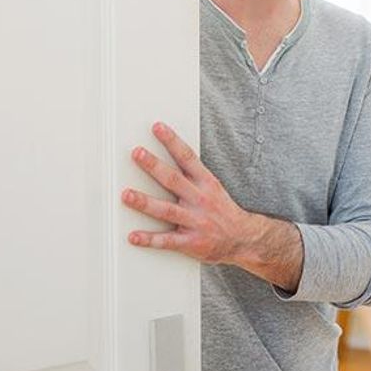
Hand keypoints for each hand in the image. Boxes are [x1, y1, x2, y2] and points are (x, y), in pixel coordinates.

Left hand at [121, 121, 248, 262]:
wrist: (243, 238)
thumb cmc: (222, 210)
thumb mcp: (213, 187)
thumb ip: (191, 174)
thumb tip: (169, 155)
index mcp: (206, 183)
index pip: (188, 157)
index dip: (172, 141)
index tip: (158, 128)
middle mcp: (200, 200)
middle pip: (173, 180)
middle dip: (154, 166)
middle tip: (137, 153)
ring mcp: (195, 221)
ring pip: (167, 210)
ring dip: (145, 202)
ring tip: (127, 194)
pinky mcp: (191, 242)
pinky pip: (167, 241)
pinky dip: (150, 239)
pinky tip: (134, 236)